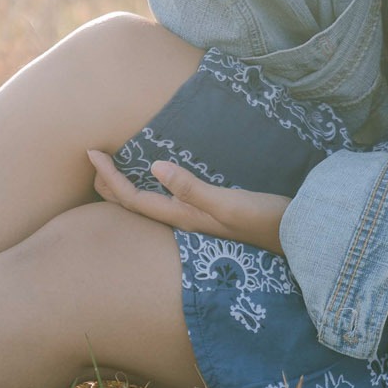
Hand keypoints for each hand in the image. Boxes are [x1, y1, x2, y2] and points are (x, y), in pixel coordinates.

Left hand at [86, 148, 291, 255]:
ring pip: (146, 206)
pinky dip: (148, 189)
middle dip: (107, 184)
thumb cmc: (265, 220)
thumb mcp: (228, 204)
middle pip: (132, 206)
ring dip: (123, 188)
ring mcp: (195, 220)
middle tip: (91, 158)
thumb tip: (154, 167)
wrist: (297, 237)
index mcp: (181, 217)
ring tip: (110, 170)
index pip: (132, 198)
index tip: (90, 151)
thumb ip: (192, 189)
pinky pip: (165, 202)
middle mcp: (183, 221)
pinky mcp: (208, 215)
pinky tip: (155, 181)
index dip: (108, 176)